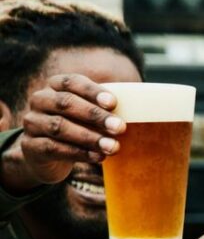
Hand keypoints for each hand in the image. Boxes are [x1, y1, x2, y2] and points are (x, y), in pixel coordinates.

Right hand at [1, 73, 123, 191]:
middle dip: (95, 115)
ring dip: (89, 137)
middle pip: (65, 103)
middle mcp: (40, 101)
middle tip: (120, 127)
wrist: (45, 156)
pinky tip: (98, 157)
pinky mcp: (30, 145)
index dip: (92, 91)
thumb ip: (105, 109)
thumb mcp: (87, 115)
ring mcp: (32, 123)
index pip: (71, 82)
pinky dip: (79, 153)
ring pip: (59, 127)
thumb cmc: (76, 127)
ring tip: (113, 147)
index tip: (114, 103)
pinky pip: (53, 147)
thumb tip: (139, 111)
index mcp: (54, 86)